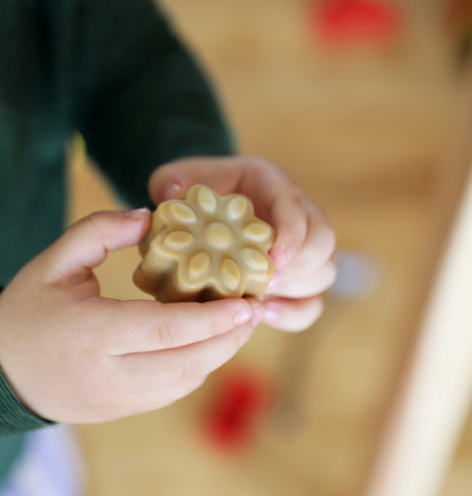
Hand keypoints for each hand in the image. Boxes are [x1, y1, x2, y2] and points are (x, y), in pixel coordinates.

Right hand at [0, 210, 260, 422]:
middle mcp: (111, 374)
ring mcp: (118, 399)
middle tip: (254, 311)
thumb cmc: (27, 311)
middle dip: (229, 338)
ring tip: (239, 325)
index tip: (247, 303)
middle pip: (188, 361)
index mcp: (93, 334)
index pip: (168, 329)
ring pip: (186, 380)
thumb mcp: (54, 261)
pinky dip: (198, 367)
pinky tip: (208, 343)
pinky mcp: (122, 410)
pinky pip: (173, 391)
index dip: (214, 318)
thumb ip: (99, 231)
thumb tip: (148, 216)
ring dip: (219, 354)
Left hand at [149, 156, 336, 331]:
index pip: (295, 203)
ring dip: (297, 290)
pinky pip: (310, 302)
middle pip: (323, 240)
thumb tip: (174, 193)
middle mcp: (293, 214)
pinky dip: (294, 313)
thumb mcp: (177, 179)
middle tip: (265, 286)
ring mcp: (297, 249)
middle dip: (299, 266)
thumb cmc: (193, 193)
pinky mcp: (291, 279)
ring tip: (260, 303)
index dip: (292, 232)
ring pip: (323, 271)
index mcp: (270, 183)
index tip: (273, 259)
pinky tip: (266, 316)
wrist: (199, 211)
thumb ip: (172, 181)